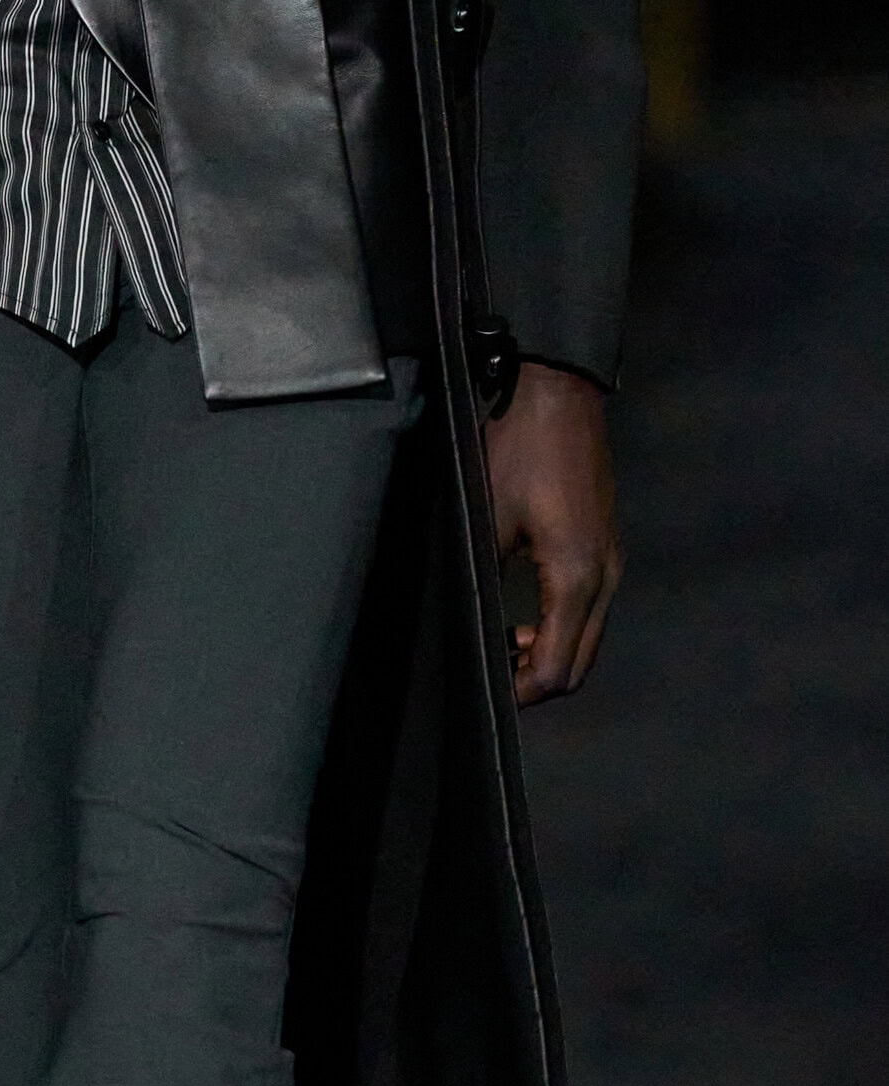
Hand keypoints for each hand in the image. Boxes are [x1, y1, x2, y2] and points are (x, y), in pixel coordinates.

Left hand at [484, 362, 621, 706]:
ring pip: (587, 641)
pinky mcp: (606, 549)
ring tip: (505, 649)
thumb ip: (484, 585)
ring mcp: (611, 563)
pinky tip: (525, 621)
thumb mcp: (488, 522)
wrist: (558, 391)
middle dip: (537, 683)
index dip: (519, 694)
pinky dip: (559, 630)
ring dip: (548, 656)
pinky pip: (589, 613)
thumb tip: (473, 630)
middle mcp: (604, 578)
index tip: (486, 693)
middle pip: (579, 666)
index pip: (554, 669)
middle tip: (494, 676)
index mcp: (576, 578)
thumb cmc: (518, 449)